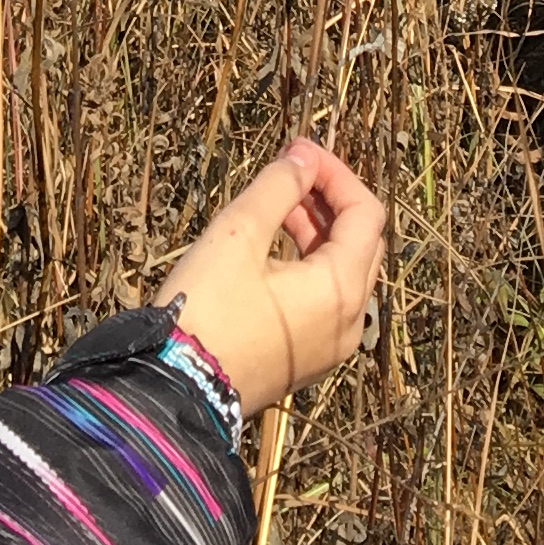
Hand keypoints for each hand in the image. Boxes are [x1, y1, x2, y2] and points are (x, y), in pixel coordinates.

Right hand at [158, 137, 386, 416]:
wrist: (178, 392)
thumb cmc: (208, 309)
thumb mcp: (239, 234)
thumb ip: (278, 187)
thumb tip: (304, 157)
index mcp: (342, 288)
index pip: (365, 213)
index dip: (335, 173)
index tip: (296, 151)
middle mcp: (349, 321)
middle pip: (362, 244)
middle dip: (331, 201)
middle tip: (291, 173)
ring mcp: (330, 347)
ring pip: (343, 274)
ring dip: (318, 233)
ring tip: (275, 206)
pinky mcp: (305, 360)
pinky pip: (325, 302)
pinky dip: (309, 267)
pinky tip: (269, 252)